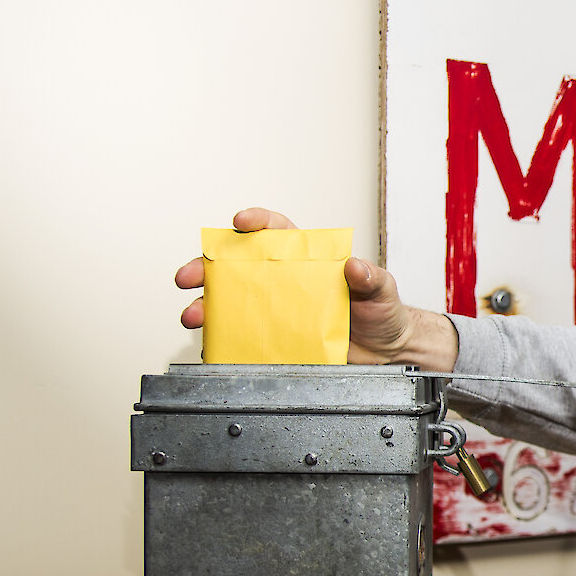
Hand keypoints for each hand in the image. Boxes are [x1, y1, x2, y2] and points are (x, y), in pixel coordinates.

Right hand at [175, 208, 459, 369]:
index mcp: (307, 260)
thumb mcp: (382, 289)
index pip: (277, 231)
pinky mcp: (276, 339)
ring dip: (206, 306)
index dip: (256, 222)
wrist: (385, 353)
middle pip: (237, 266)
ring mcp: (278, 311)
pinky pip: (244, 337)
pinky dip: (224, 340)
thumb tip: (355, 266)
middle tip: (190, 276)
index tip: (240, 222)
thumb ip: (371, 276)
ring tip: (194, 315)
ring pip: (232, 302)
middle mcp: (286, 282)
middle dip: (206, 266)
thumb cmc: (382, 313)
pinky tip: (214, 343)